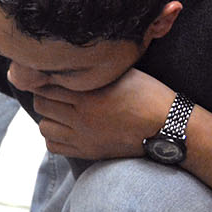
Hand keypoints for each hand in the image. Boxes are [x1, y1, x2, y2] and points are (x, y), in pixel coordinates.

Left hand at [30, 70, 174, 159]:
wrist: (169, 126)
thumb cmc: (150, 94)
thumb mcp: (123, 73)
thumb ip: (95, 70)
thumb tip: (74, 59)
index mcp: (88, 96)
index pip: (47, 86)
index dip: (46, 79)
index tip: (51, 75)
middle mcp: (82, 119)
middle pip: (42, 106)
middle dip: (45, 96)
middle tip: (55, 92)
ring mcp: (84, 138)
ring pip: (44, 128)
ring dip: (48, 117)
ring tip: (60, 111)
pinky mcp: (89, 151)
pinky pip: (54, 147)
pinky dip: (55, 137)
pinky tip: (66, 128)